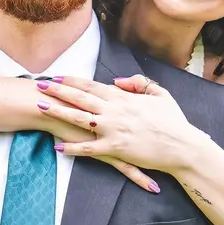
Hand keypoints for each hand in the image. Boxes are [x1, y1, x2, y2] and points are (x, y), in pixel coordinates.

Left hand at [36, 75, 207, 174]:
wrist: (183, 147)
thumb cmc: (174, 122)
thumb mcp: (160, 94)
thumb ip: (139, 83)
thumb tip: (116, 81)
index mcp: (124, 98)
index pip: (92, 85)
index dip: (73, 80)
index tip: (57, 75)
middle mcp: (115, 111)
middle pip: (80, 97)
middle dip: (58, 90)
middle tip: (40, 85)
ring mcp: (113, 130)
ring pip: (79, 118)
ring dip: (58, 112)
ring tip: (40, 107)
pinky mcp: (115, 149)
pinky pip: (89, 148)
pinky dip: (72, 148)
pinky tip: (58, 147)